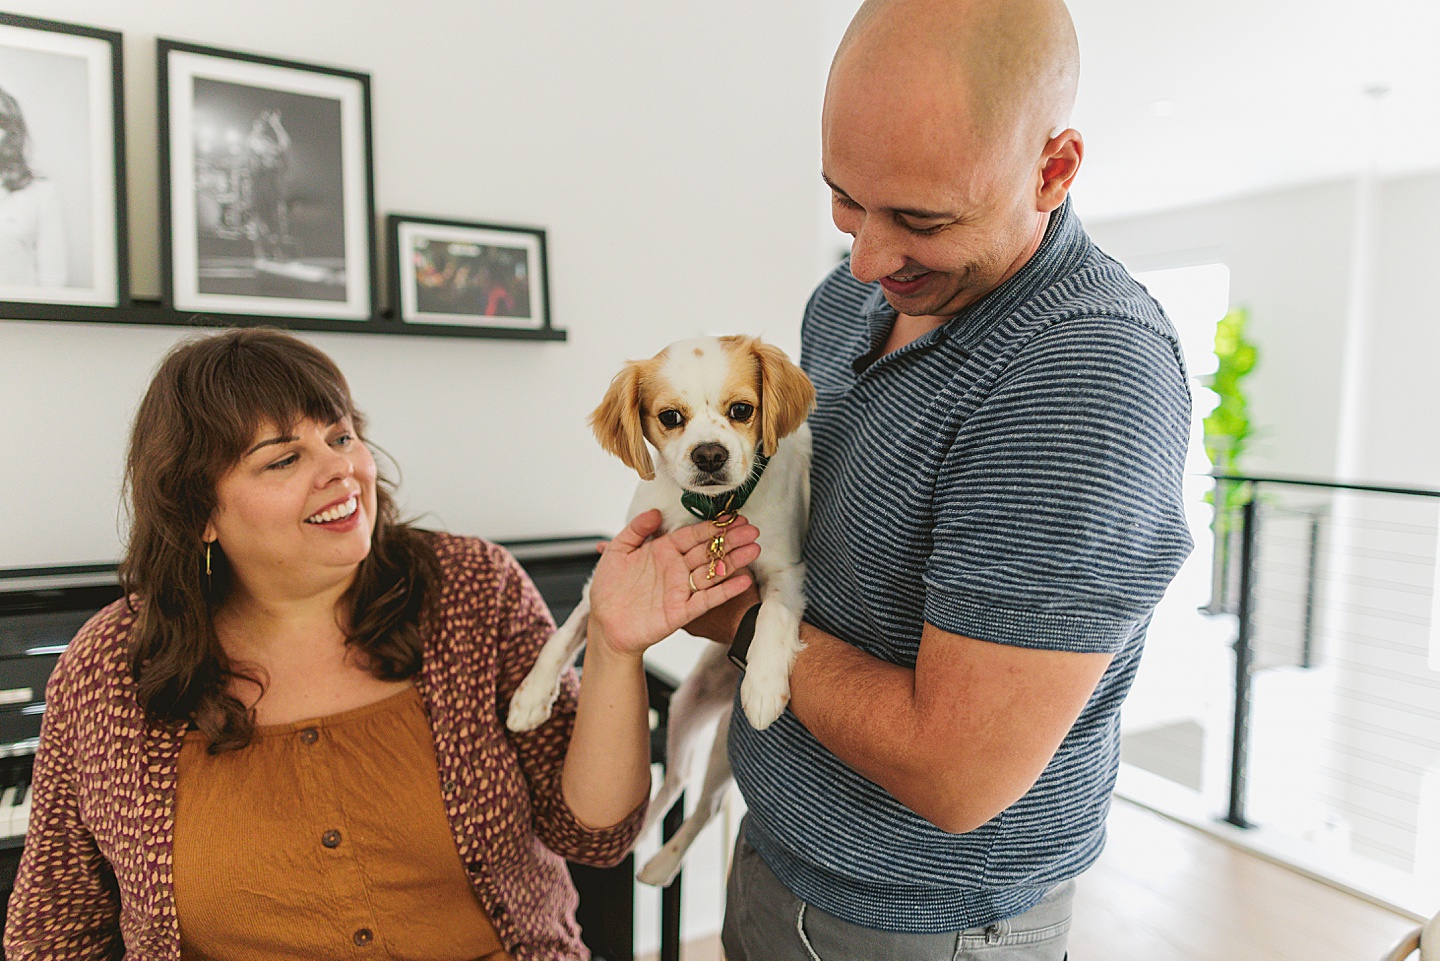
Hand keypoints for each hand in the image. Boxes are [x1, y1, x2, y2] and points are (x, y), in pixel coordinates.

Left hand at [588, 510, 759, 658]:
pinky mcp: (682, 611)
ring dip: (734, 561)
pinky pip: (708, 599)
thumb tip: (656, 512)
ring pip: (713, 572)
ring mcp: (681, 590)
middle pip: (708, 551)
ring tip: (754, 549)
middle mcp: (675, 569)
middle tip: (751, 530)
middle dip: (731, 540)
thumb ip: (636, 529)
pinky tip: (742, 580)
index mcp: (663, 552)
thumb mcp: (617, 551)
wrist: (604, 624)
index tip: (732, 517)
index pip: (693, 535)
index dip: (713, 527)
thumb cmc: (608, 590)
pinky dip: (725, 590)